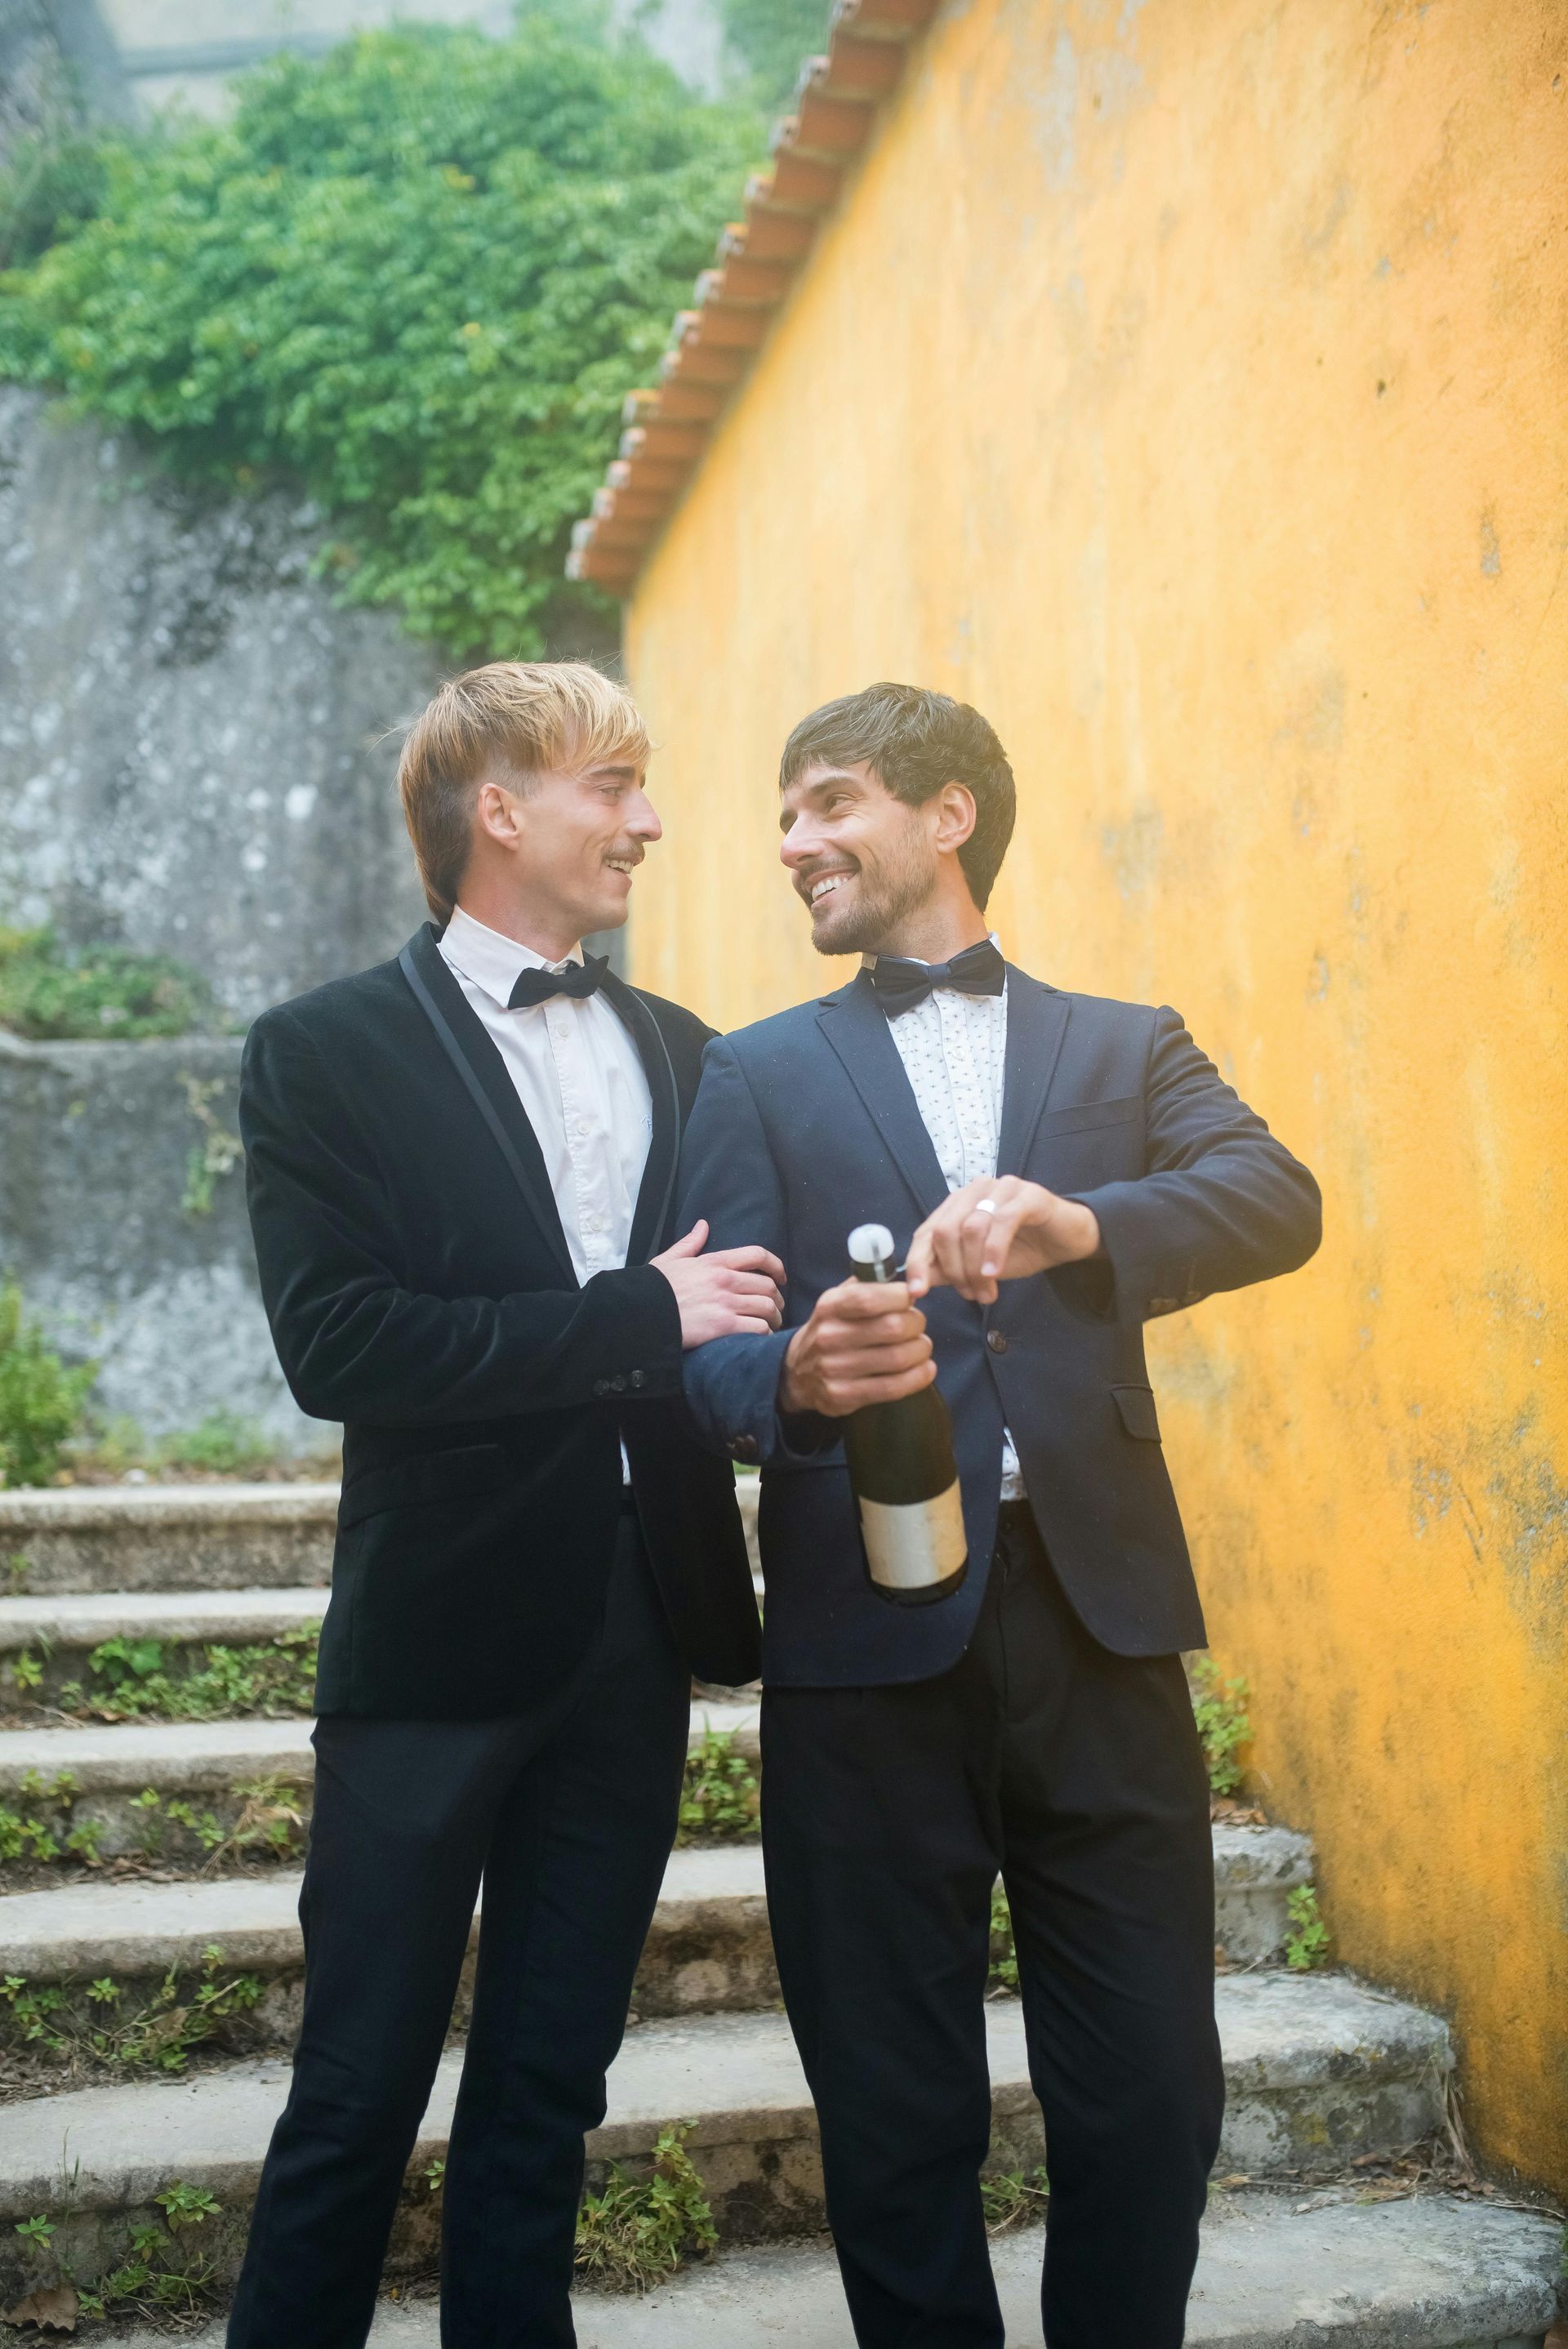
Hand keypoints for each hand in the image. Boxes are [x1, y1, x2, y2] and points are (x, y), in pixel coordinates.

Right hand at [652, 1221, 785, 1349]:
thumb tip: (702, 1225)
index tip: (781, 1277)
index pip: (758, 1255)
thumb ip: (690, 1243)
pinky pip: (758, 1329)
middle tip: (776, 1308)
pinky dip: (764, 1335)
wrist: (641, 1313)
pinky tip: (760, 1338)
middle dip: (777, 1299)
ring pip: (768, 1308)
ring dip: (774, 1318)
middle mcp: (726, 1280)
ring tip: (771, 1325)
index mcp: (715, 1262)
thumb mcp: (670, 1259)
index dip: (776, 1266)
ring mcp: (727, 1303)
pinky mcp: (724, 1326)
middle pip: (768, 1286)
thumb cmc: (654, 1288)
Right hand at [779, 1277, 934, 1417]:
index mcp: (830, 1306)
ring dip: (921, 1351)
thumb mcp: (839, 1300)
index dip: (902, 1296)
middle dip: (917, 1324)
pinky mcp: (842, 1396)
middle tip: (918, 1327)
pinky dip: (918, 1377)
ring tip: (921, 1348)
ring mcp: (834, 1368)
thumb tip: (911, 1283)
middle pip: (893, 1327)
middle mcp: (829, 1336)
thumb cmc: (832, 1330)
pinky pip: (893, 1387)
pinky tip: (925, 1370)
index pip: (872, 1297)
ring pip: (897, 1358)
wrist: (799, 1374)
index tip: (912, 1299)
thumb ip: (869, 1286)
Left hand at [905, 1178, 1101, 1305]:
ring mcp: (1001, 1188)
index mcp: (957, 1205)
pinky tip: (994, 1273)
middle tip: (971, 1295)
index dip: (917, 1262)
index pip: (926, 1232)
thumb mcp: (978, 1266)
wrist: (1067, 1240)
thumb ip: (948, 1270)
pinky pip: (1003, 1221)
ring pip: (971, 1228)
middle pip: (946, 1231)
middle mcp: (975, 1191)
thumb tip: (916, 1284)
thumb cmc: (1022, 1249)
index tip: (916, 1292)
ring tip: (987, 1293)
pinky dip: (994, 1251)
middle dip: (955, 1271)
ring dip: (975, 1268)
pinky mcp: (1028, 1195)